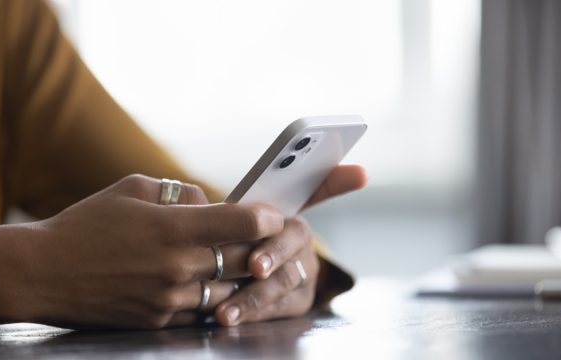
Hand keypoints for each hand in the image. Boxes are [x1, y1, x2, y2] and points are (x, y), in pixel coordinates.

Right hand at [0, 175, 284, 328]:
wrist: (43, 272)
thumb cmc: (86, 223)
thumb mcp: (132, 188)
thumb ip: (179, 192)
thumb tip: (209, 202)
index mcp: (174, 227)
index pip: (244, 222)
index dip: (268, 217)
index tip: (274, 215)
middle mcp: (178, 265)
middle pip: (246, 259)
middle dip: (264, 249)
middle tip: (270, 240)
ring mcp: (170, 297)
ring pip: (229, 289)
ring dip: (241, 276)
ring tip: (245, 264)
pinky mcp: (159, 319)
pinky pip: (202, 309)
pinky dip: (213, 296)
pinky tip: (211, 283)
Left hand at [215, 164, 366, 325]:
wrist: (215, 281)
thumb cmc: (218, 243)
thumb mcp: (216, 222)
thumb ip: (220, 212)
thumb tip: (200, 200)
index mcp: (282, 209)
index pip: (317, 186)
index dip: (338, 179)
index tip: (360, 173)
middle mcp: (299, 237)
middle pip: (296, 237)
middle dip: (275, 251)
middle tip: (255, 265)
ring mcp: (303, 268)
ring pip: (286, 278)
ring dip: (255, 293)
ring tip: (226, 307)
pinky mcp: (299, 299)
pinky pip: (281, 306)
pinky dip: (255, 312)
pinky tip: (232, 316)